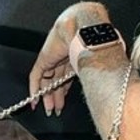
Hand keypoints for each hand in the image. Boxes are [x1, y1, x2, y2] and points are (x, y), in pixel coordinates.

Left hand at [29, 0, 108, 114]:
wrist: (84, 29)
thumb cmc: (95, 41)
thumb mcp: (96, 64)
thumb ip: (95, 76)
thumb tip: (104, 91)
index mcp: (76, 56)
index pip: (68, 77)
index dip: (65, 91)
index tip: (64, 102)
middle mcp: (64, 57)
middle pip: (57, 80)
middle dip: (56, 97)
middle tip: (55, 110)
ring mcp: (53, 58)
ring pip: (47, 80)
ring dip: (47, 96)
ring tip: (49, 109)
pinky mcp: (44, 58)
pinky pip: (36, 76)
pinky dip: (34, 89)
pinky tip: (34, 99)